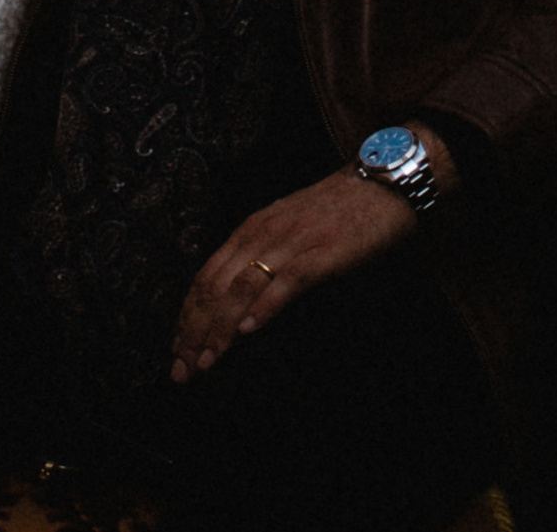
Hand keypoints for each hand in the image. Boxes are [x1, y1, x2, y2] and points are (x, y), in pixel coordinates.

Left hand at [169, 158, 444, 382]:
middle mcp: (263, 234)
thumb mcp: (287, 229)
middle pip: (215, 287)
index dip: (187, 317)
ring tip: (205, 361)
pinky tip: (249, 331)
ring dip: (220, 329)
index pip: (205, 277)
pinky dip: (264, 307)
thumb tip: (237, 300)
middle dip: (193, 332)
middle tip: (180, 371)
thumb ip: (262, 256)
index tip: (175, 351)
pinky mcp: (320, 254)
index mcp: (251, 229)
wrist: (380, 185)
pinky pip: (286, 282)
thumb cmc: (335, 211)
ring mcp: (291, 243)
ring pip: (242, 288)